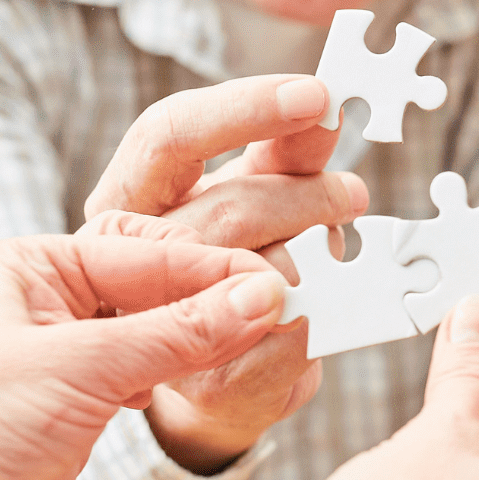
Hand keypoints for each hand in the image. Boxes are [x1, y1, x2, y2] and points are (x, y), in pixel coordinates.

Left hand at [0, 229, 290, 479]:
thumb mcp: (84, 366)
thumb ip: (179, 333)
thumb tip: (261, 298)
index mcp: (40, 264)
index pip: (152, 253)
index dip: (218, 271)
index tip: (280, 286)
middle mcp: (56, 300)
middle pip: (162, 288)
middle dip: (221, 302)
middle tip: (288, 313)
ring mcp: (72, 354)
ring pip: (163, 334)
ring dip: (212, 341)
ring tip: (270, 343)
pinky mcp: (82, 406)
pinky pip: (154, 376)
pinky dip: (191, 377)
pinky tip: (225, 377)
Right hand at [79, 75, 366, 472]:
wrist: (213, 379)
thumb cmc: (227, 267)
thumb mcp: (250, 194)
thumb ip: (283, 152)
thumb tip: (328, 106)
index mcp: (126, 199)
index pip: (168, 134)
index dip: (245, 109)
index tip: (319, 96)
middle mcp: (128, 262)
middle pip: (233, 205)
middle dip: (309, 195)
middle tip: (352, 195)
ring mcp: (160, 327)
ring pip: (267, 271)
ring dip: (322, 257)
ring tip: (334, 254)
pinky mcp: (208, 383)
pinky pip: (294, 332)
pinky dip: (329, 312)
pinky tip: (330, 303)